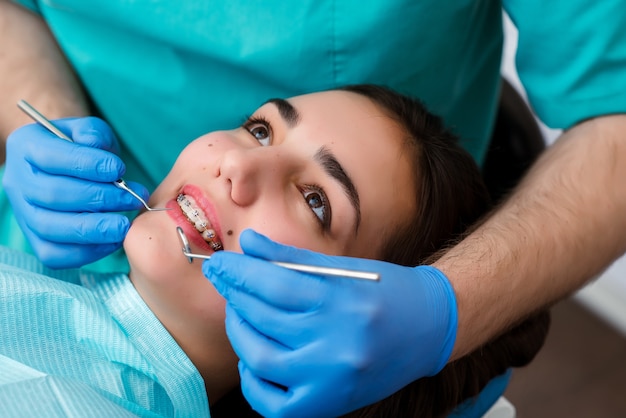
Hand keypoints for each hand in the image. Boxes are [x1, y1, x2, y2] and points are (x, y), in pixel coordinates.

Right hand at [3, 117, 146, 267]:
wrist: (73, 170)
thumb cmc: (84, 148)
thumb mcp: (89, 131)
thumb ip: (93, 133)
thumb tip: (95, 145)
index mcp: (26, 147)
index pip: (51, 157)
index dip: (87, 164)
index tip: (119, 169)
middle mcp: (18, 182)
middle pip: (52, 195)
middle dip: (98, 198)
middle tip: (132, 198)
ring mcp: (24, 214)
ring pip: (51, 228)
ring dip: (94, 228)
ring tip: (125, 224)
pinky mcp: (36, 241)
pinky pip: (55, 255)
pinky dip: (87, 251)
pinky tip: (113, 239)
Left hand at [204, 230, 457, 417]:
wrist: (429, 329)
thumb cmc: (386, 291)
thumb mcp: (342, 268)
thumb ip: (291, 258)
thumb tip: (248, 243)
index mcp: (343, 302)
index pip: (273, 285)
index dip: (238, 271)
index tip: (217, 263)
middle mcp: (337, 344)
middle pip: (264, 318)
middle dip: (234, 295)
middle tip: (225, 280)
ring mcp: (332, 380)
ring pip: (261, 359)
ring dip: (239, 332)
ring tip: (240, 313)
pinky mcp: (330, 405)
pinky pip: (273, 403)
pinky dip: (253, 380)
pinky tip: (254, 359)